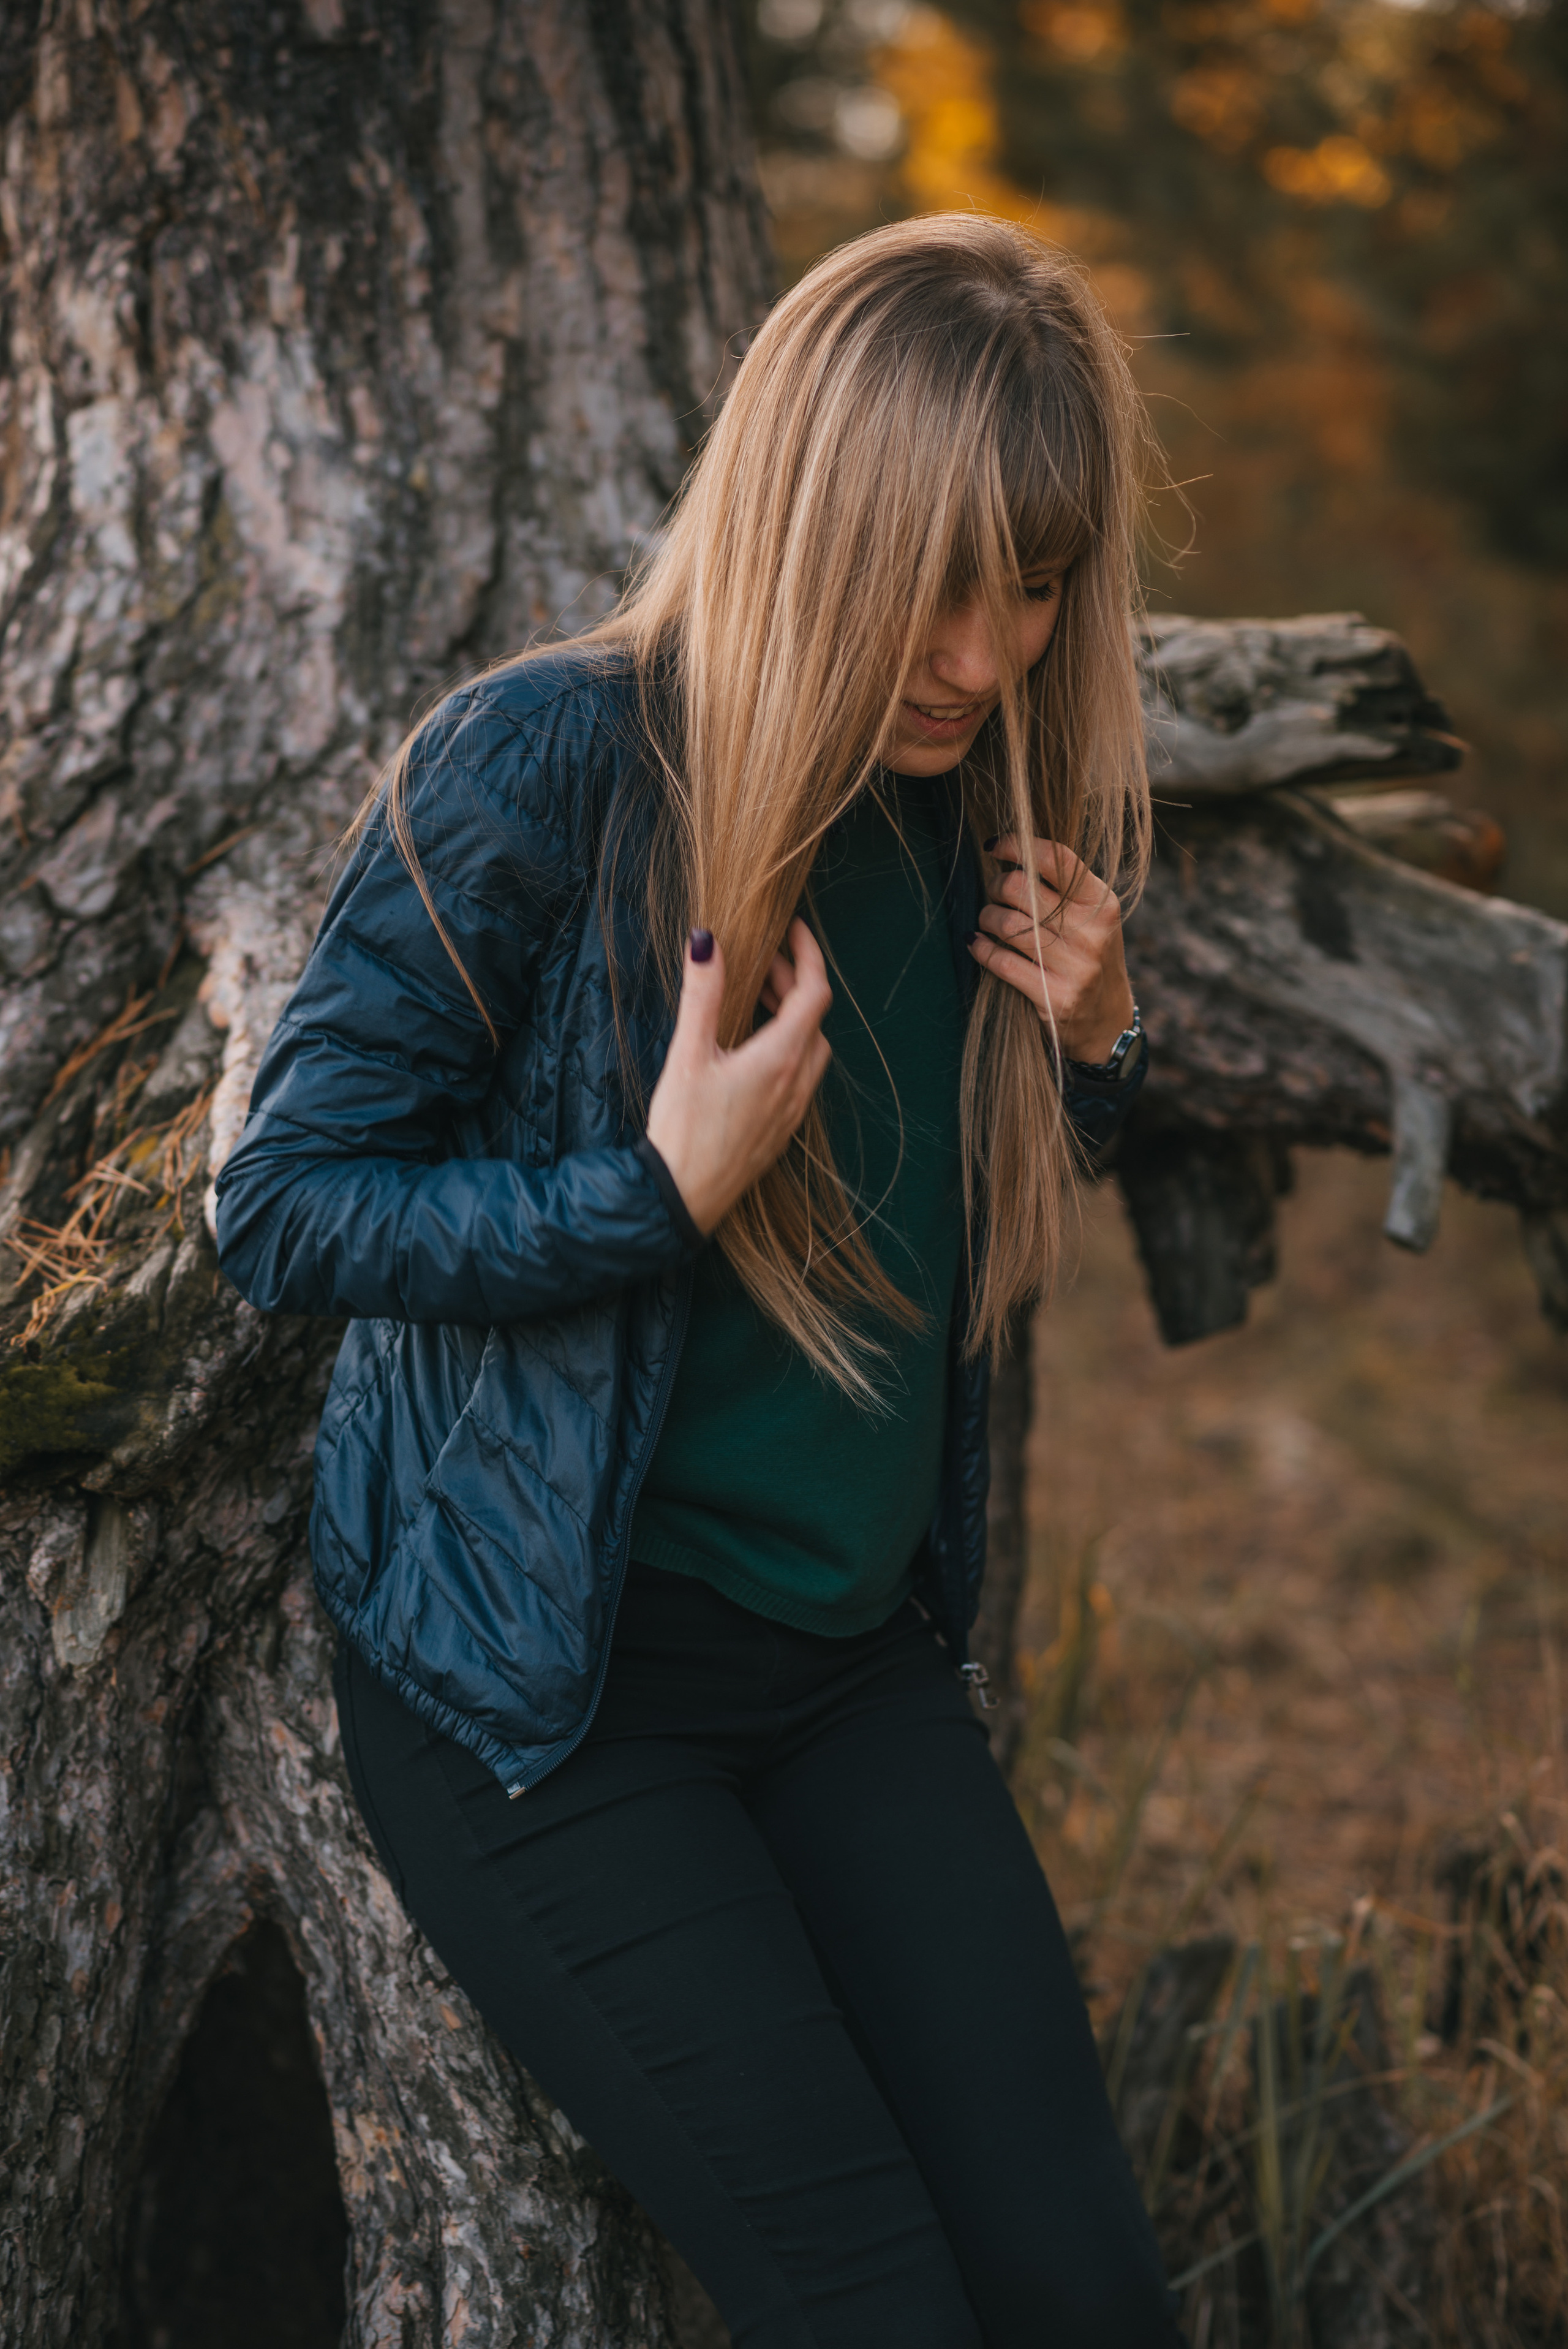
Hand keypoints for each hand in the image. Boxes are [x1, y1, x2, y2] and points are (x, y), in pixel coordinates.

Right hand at [645, 918, 832, 1235]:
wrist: (681, 1198)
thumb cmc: (682, 1130)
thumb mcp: (687, 1055)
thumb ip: (701, 995)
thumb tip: (707, 940)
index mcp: (780, 1059)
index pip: (814, 993)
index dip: (808, 954)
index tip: (794, 929)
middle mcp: (797, 1084)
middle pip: (814, 1019)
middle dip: (793, 982)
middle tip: (761, 961)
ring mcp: (793, 1110)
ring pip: (811, 1049)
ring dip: (793, 1017)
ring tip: (757, 1000)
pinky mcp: (782, 1130)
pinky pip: (800, 1076)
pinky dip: (788, 1047)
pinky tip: (754, 1048)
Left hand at [966, 836, 1134, 1061]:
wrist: (1107, 1020)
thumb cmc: (1088, 956)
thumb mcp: (1092, 917)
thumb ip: (1062, 887)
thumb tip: (1011, 852)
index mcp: (1102, 904)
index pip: (1056, 858)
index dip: (1017, 845)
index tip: (994, 846)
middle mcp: (1091, 933)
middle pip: (1021, 889)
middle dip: (996, 885)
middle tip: (994, 892)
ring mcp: (1075, 967)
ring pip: (1007, 925)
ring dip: (987, 918)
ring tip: (988, 920)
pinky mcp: (1054, 996)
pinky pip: (1001, 962)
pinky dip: (980, 949)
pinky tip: (976, 943)